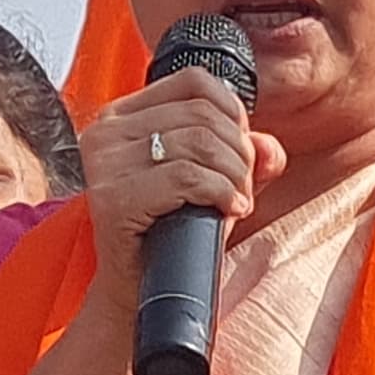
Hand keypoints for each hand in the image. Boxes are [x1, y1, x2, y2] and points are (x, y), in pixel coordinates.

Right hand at [73, 67, 281, 302]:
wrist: (136, 292)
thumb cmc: (171, 232)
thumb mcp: (210, 183)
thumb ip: (242, 156)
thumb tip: (270, 148)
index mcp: (120, 117)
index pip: (193, 82)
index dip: (233, 111)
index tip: (240, 151)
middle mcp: (105, 133)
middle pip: (203, 115)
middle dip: (239, 153)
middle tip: (242, 187)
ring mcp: (104, 165)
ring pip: (199, 143)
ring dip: (234, 176)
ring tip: (236, 202)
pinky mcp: (113, 200)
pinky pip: (186, 177)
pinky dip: (221, 192)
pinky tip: (230, 211)